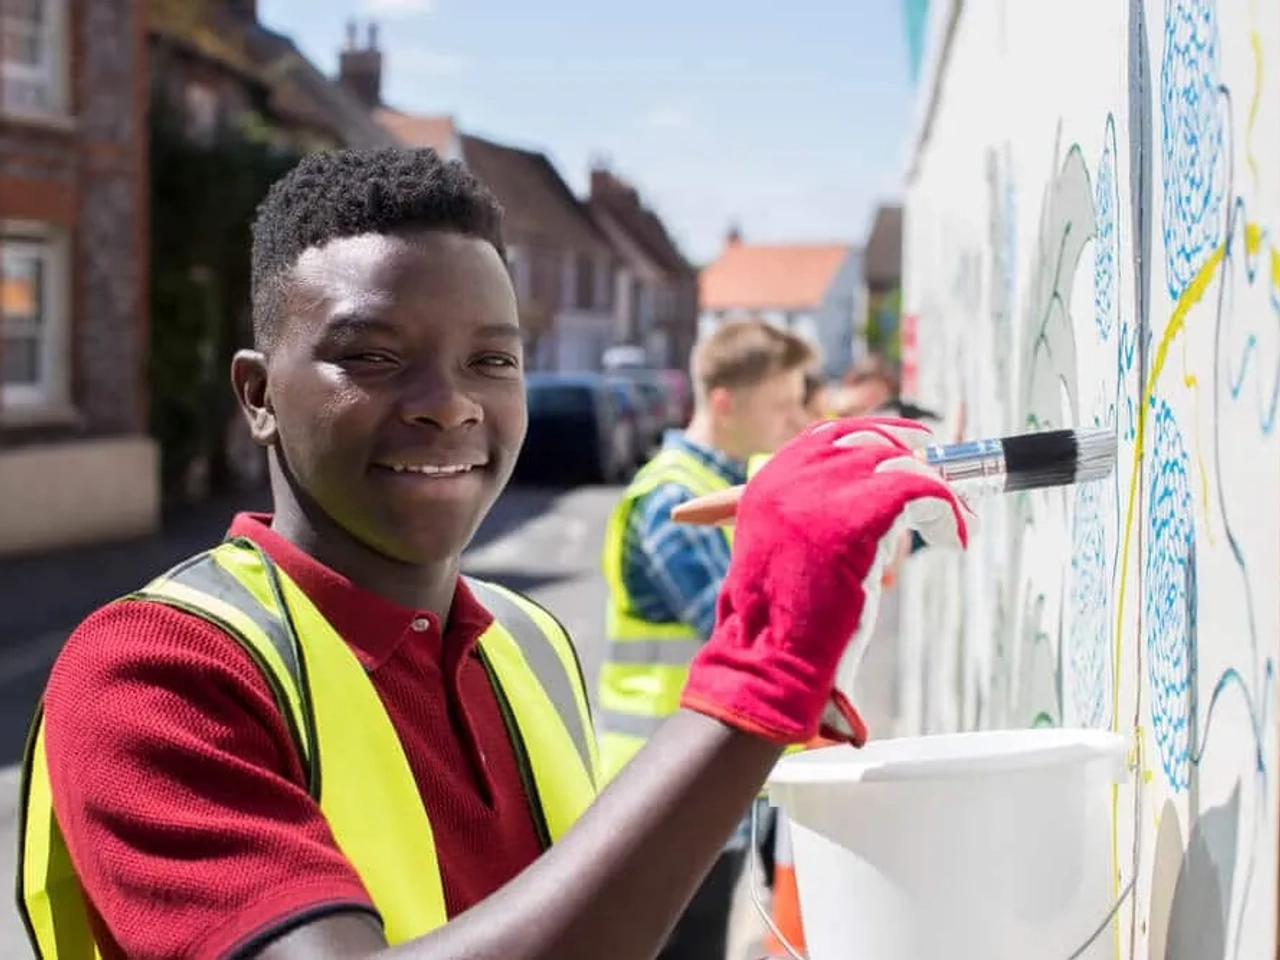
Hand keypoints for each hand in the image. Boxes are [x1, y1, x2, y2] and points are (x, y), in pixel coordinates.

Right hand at [677, 417, 972, 745]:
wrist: (771, 659)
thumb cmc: (782, 627)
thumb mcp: (786, 558)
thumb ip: (814, 523)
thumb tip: (876, 506)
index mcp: (769, 484)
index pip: (827, 437)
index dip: (875, 435)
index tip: (911, 445)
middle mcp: (791, 478)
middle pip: (869, 442)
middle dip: (913, 462)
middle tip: (943, 489)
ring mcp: (823, 492)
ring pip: (902, 466)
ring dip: (936, 494)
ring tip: (954, 526)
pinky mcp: (860, 514)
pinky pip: (924, 494)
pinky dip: (949, 514)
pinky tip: (954, 540)